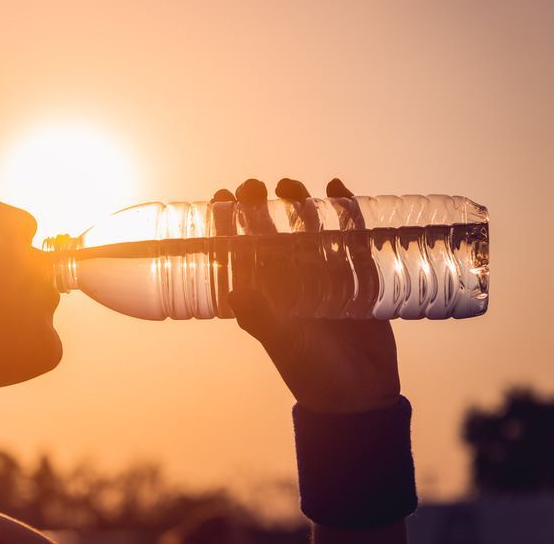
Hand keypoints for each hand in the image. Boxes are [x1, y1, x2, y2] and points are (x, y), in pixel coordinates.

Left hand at [213, 178, 400, 413]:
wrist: (360, 396)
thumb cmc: (312, 372)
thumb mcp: (284, 344)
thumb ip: (262, 319)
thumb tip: (235, 292)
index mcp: (264, 293)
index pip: (239, 250)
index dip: (227, 222)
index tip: (220, 196)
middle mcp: (289, 280)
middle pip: (271, 231)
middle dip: (260, 205)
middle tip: (253, 185)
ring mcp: (323, 274)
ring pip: (307, 228)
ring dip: (298, 203)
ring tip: (289, 185)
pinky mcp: (358, 275)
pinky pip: (350, 236)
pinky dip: (346, 211)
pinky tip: (338, 188)